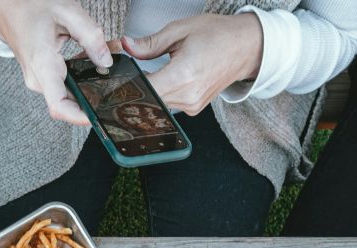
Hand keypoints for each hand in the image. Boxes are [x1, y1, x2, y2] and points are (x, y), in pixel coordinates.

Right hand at [0, 0, 112, 125]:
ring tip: (103, 61)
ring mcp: (39, 80)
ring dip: (87, 83)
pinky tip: (89, 59)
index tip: (98, 116)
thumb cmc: (30, 7)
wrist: (7, 7)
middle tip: (114, 79)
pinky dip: (79, 76)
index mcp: (42, 64)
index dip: (79, 117)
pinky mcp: (42, 78)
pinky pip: (64, 85)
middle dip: (93, 93)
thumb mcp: (67, 12)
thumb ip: (91, 35)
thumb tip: (106, 62)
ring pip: (68, 94)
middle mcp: (38, 79)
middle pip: (69, 102)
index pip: (59, 106)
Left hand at [125, 14, 263, 115]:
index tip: (111, 82)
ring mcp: (191, 105)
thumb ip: (149, 43)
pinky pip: (167, 104)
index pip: (143, 89)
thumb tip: (125, 46)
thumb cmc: (218, 35)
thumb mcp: (180, 30)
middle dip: (132, 88)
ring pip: (155, 104)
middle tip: (122, 77)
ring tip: (142, 76)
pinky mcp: (193, 108)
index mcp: (184, 74)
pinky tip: (157, 82)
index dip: (124, 87)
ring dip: (145, 92)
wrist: (246, 47)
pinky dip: (158, 94)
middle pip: (147, 100)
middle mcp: (188, 96)